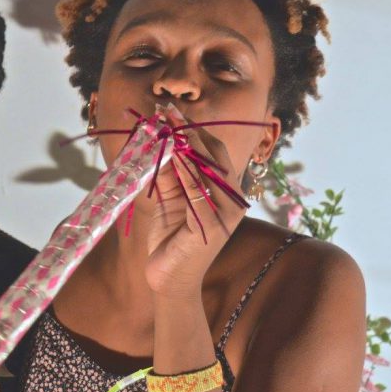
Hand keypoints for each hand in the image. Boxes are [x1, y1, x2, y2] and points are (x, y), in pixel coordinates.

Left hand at [145, 104, 247, 295]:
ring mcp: (226, 213)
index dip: (190, 128)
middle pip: (212, 153)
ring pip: (208, 169)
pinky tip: (172, 156)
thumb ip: (168, 172)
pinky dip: (186, 173)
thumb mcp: (168, 199)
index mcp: (224, 190)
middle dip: (187, 129)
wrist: (167, 281)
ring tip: (164, 124)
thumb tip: (158, 139)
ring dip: (184, 144)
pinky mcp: (213, 226)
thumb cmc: (169, 240)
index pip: (211, 150)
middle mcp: (232, 199)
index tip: (167, 110)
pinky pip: (199, 192)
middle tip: (164, 110)